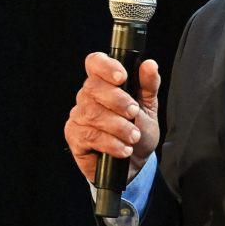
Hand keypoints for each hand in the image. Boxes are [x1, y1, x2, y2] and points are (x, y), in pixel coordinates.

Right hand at [64, 53, 160, 181]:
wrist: (134, 162)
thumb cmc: (138, 130)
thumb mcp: (149, 107)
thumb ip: (148, 85)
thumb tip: (149, 65)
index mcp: (104, 83)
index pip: (95, 63)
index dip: (105, 66)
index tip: (122, 77)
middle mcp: (87, 97)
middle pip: (93, 88)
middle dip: (118, 101)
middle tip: (134, 113)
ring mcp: (79, 117)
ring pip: (92, 114)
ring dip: (118, 126)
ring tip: (133, 136)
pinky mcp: (74, 137)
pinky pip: (89, 136)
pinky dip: (111, 143)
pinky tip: (124, 149)